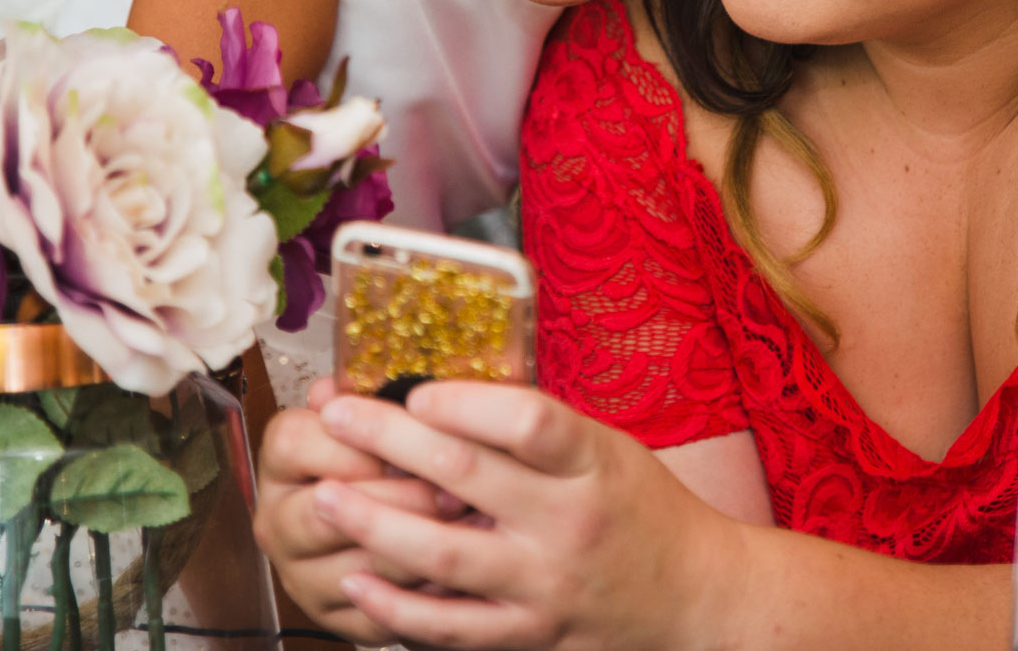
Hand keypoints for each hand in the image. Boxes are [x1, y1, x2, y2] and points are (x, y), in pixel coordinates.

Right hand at [254, 378, 464, 643]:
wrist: (398, 529)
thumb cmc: (388, 458)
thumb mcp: (382, 416)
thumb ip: (371, 396)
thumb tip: (339, 386)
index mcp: (282, 460)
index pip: (298, 442)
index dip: (359, 441)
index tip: (412, 438)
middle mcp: (277, 519)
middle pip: (323, 511)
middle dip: (397, 500)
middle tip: (454, 492)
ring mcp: (300, 574)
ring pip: (355, 567)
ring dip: (419, 549)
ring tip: (470, 528)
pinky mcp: (333, 618)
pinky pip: (377, 615)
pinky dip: (423, 596)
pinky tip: (463, 572)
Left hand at [312, 381, 742, 649]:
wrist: (695, 598)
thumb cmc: (642, 510)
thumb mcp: (609, 450)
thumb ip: (537, 432)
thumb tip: (442, 398)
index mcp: (595, 465)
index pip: (527, 422)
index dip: (463, 403)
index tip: (416, 392)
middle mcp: (569, 524)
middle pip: (467, 474)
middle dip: (388, 441)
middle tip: (339, 418)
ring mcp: (546, 587)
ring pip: (443, 555)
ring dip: (373, 522)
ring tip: (322, 497)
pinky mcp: (529, 636)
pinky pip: (449, 627)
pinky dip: (396, 606)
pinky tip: (357, 580)